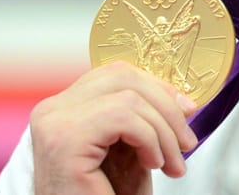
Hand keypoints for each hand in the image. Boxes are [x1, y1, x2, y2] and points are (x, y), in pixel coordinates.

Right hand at [30, 62, 198, 194]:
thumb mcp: (130, 149)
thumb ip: (144, 120)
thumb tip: (180, 100)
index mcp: (65, 108)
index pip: (116, 74)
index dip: (157, 87)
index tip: (186, 110)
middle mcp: (52, 111)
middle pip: (123, 77)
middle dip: (167, 107)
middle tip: (186, 142)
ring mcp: (54, 122)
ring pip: (129, 97)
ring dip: (164, 132)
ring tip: (171, 163)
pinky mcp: (64, 140)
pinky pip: (123, 117)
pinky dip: (149, 139)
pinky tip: (152, 164)